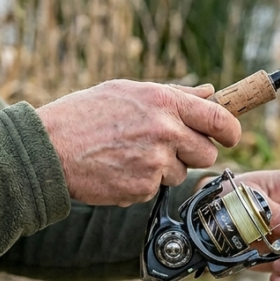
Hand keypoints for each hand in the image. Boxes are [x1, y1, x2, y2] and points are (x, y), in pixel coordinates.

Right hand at [37, 80, 240, 206]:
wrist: (48, 149)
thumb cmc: (84, 115)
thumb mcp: (128, 91)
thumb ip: (175, 94)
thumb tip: (211, 92)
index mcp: (164, 101)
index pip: (220, 119)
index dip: (230, 131)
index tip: (229, 136)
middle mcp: (164, 130)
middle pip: (207, 153)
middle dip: (193, 153)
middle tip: (168, 147)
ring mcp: (155, 162)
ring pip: (181, 172)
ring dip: (164, 169)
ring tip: (130, 154)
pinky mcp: (143, 188)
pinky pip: (156, 189)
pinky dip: (142, 183)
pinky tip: (118, 169)